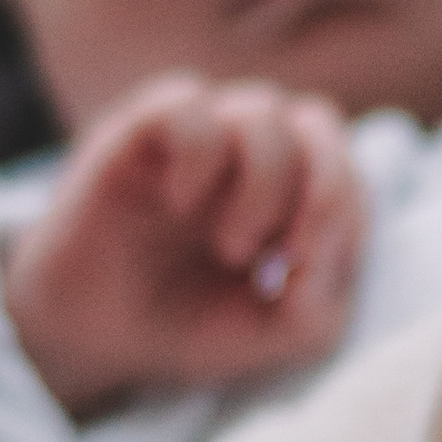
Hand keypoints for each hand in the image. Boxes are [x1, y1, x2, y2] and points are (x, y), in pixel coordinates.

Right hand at [3, 74, 363, 417]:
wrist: (91, 340)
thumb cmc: (185, 327)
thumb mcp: (271, 337)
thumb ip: (320, 305)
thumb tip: (319, 252)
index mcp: (291, 193)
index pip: (350, 166)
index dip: (344, 214)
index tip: (303, 272)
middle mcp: (247, 155)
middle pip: (316, 121)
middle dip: (323, 186)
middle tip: (286, 253)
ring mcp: (194, 140)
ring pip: (261, 109)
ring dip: (264, 184)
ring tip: (232, 247)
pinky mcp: (135, 134)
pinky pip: (186, 100)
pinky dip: (201, 153)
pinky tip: (183, 203)